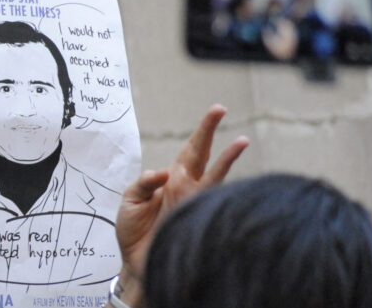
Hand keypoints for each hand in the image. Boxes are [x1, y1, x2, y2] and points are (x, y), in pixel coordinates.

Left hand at [114, 105, 248, 301]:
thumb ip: (144, 183)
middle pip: (204, 154)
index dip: (203, 131)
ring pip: (216, 176)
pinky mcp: (196, 217)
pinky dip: (218, 190)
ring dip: (228, 158)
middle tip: (221, 108)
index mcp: (171, 178)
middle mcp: (187, 187)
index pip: (191, 149)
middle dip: (212, 132)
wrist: (136, 263)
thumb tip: (163, 173)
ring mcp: (194, 202)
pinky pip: (211, 200)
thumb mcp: (130, 200)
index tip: (216, 111)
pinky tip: (226, 173)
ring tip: (241, 140)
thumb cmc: (133, 232)